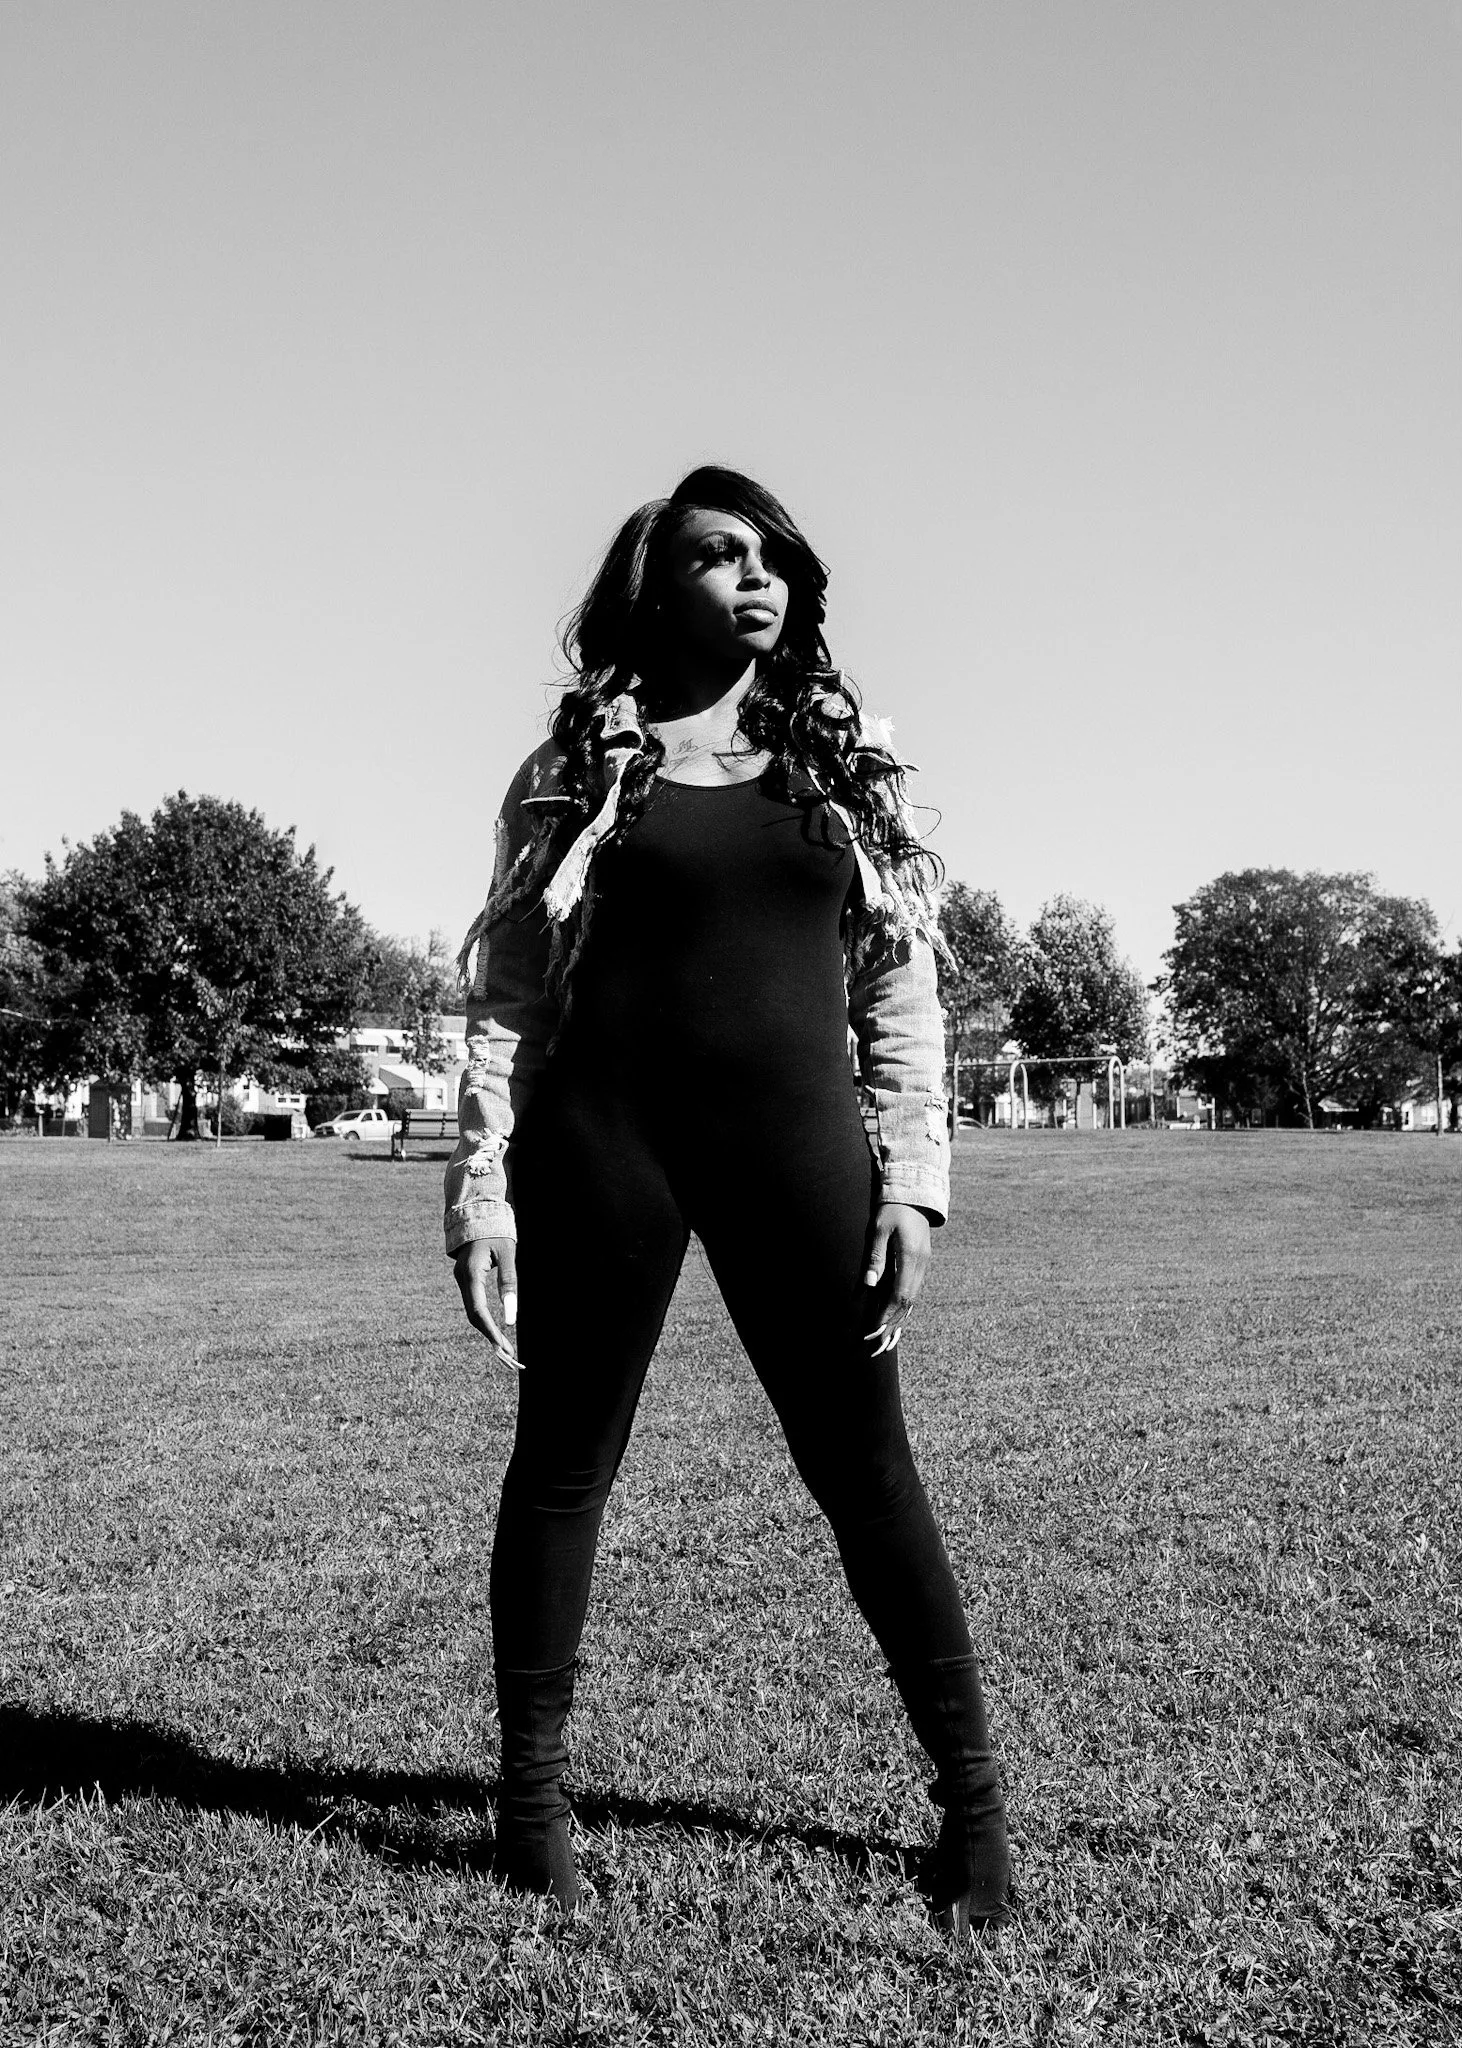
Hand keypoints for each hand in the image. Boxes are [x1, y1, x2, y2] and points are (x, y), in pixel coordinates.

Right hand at [453, 1237, 520, 1369]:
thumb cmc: (495, 1232)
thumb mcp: (507, 1254)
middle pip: (474, 1317)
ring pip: (473, 1313)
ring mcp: (463, 1281)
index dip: (491, 1332)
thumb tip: (511, 1317)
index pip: (478, 1311)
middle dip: (490, 1337)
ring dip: (488, 1331)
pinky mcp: (467, 1280)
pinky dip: (484, 1320)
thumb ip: (509, 1282)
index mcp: (471, 1273)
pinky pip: (474, 1305)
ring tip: (505, 1349)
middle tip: (509, 1355)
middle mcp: (462, 1280)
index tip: (504, 1349)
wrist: (476, 1213)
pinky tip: (496, 1331)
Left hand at [862, 1202, 930, 1356]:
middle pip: (908, 1302)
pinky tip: (896, 1315)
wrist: (914, 1194)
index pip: (899, 1294)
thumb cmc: (893, 1209)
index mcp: (911, 1257)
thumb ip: (875, 1256)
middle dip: (893, 1323)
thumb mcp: (879, 1229)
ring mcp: (923, 1264)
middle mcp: (921, 1264)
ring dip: (899, 1317)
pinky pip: (913, 1289)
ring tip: (888, 1337)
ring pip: (912, 1298)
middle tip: (880, 1343)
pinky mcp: (921, 1262)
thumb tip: (870, 1283)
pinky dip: (904, 1305)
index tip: (874, 1329)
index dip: (886, 1314)